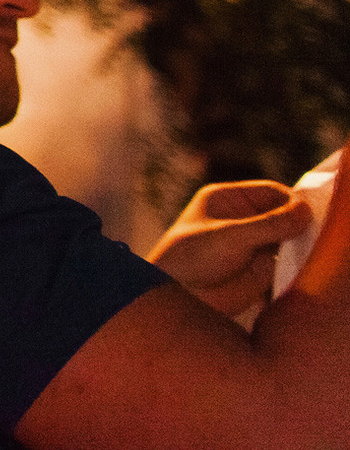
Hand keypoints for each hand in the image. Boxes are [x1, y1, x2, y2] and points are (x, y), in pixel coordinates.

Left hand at [145, 180, 313, 321]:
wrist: (176, 298)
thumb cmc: (190, 259)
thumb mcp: (229, 237)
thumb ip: (267, 225)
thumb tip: (305, 211)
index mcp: (229, 200)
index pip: (272, 192)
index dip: (293, 202)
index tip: (310, 217)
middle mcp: (244, 218)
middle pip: (285, 216)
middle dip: (301, 227)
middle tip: (314, 240)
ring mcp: (254, 244)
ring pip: (290, 241)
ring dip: (302, 249)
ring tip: (305, 259)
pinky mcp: (262, 270)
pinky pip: (289, 264)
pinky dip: (298, 268)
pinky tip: (301, 275)